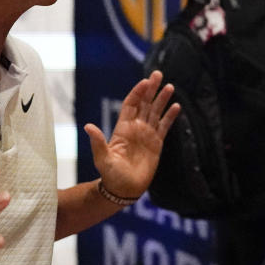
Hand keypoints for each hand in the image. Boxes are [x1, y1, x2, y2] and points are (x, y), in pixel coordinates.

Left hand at [84, 70, 179, 198]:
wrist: (123, 189)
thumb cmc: (111, 174)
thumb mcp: (102, 158)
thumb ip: (98, 142)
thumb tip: (88, 126)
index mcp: (123, 128)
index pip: (132, 104)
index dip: (138, 92)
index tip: (145, 82)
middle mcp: (136, 128)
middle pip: (145, 104)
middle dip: (151, 89)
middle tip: (158, 74)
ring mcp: (147, 135)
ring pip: (156, 112)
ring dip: (162, 99)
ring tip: (170, 86)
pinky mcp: (157, 144)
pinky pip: (165, 127)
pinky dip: (170, 116)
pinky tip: (176, 106)